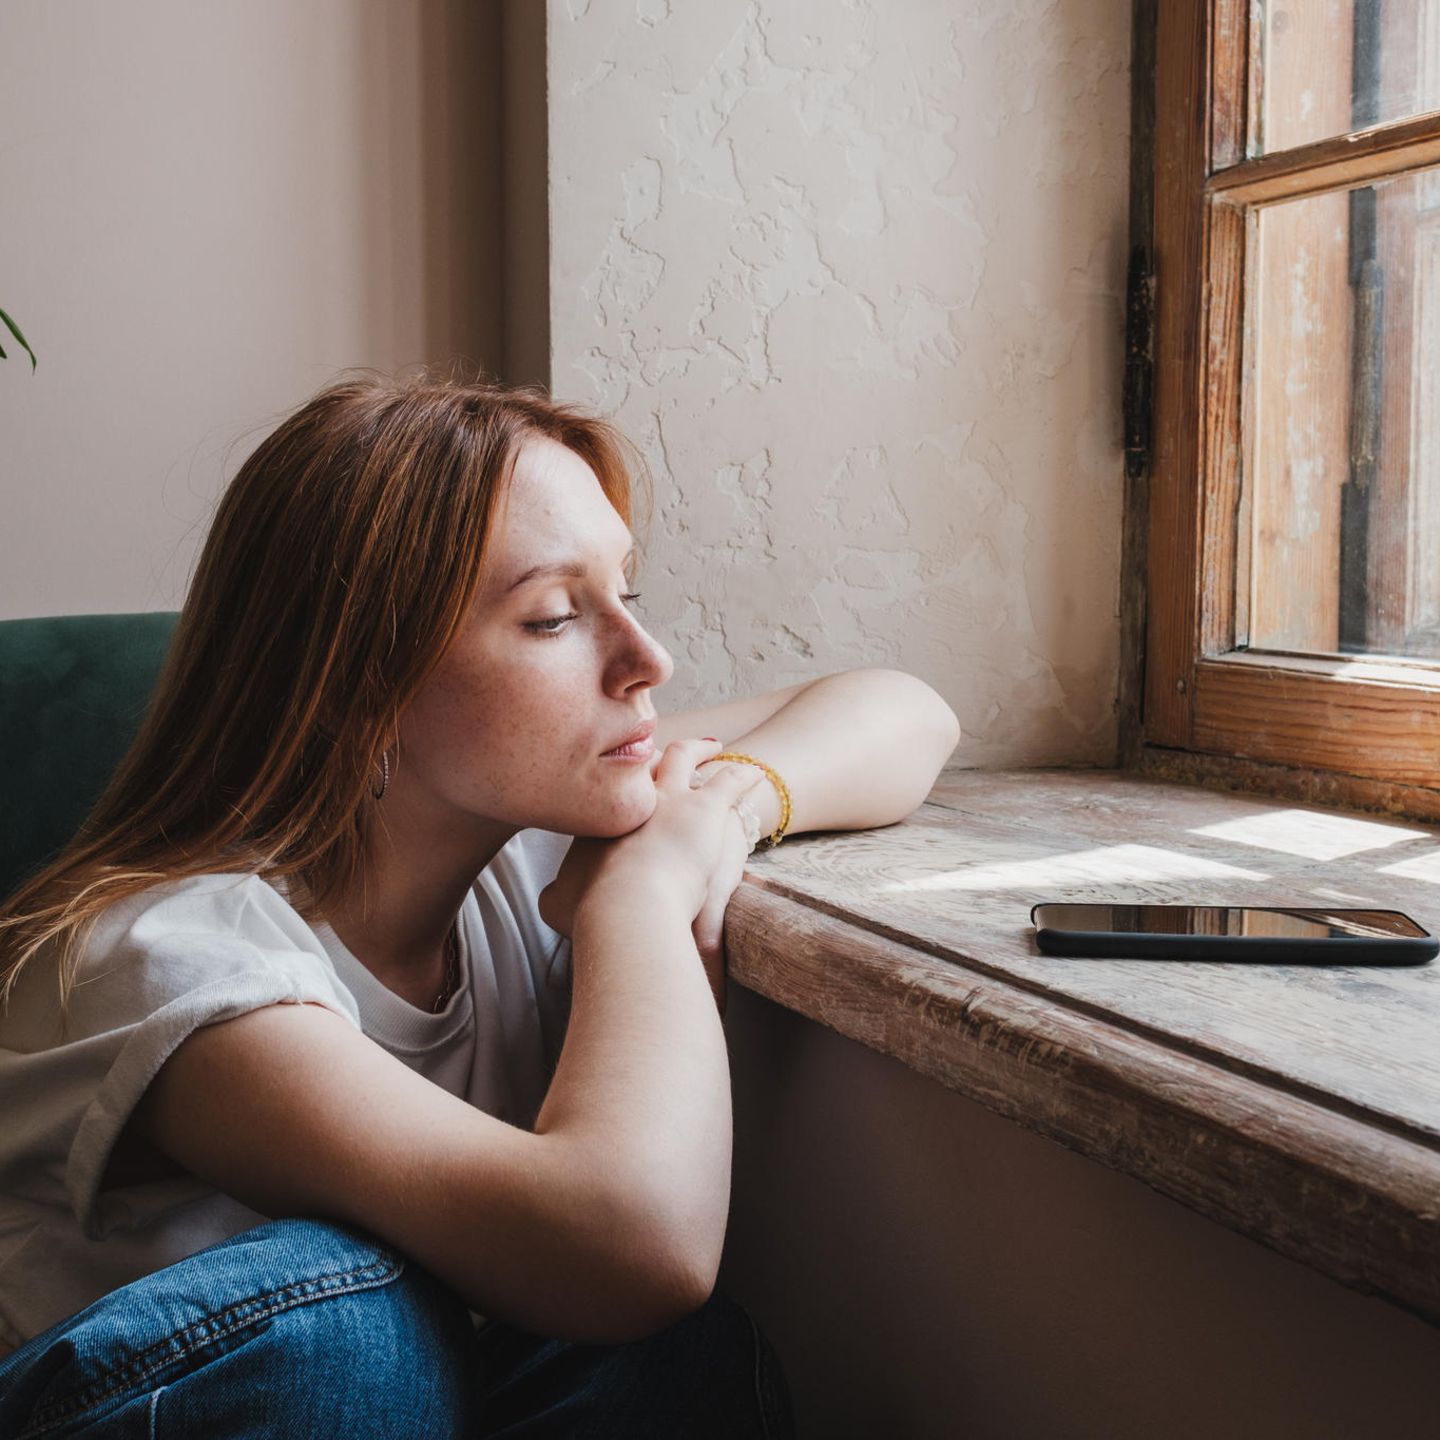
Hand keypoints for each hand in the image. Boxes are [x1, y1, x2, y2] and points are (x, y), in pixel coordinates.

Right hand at [539, 738, 766, 1002]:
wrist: (625, 905)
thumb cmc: (591, 910)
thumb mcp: (558, 903)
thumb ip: (554, 895)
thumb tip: (552, 895)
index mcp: (600, 817)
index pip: (610, 789)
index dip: (618, 783)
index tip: (624, 781)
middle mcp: (633, 798)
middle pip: (642, 761)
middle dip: (651, 754)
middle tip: (662, 751)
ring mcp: (669, 797)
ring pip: (684, 757)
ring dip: (699, 749)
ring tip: (712, 747)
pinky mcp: (706, 808)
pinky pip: (729, 782)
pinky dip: (743, 776)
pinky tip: (755, 774)